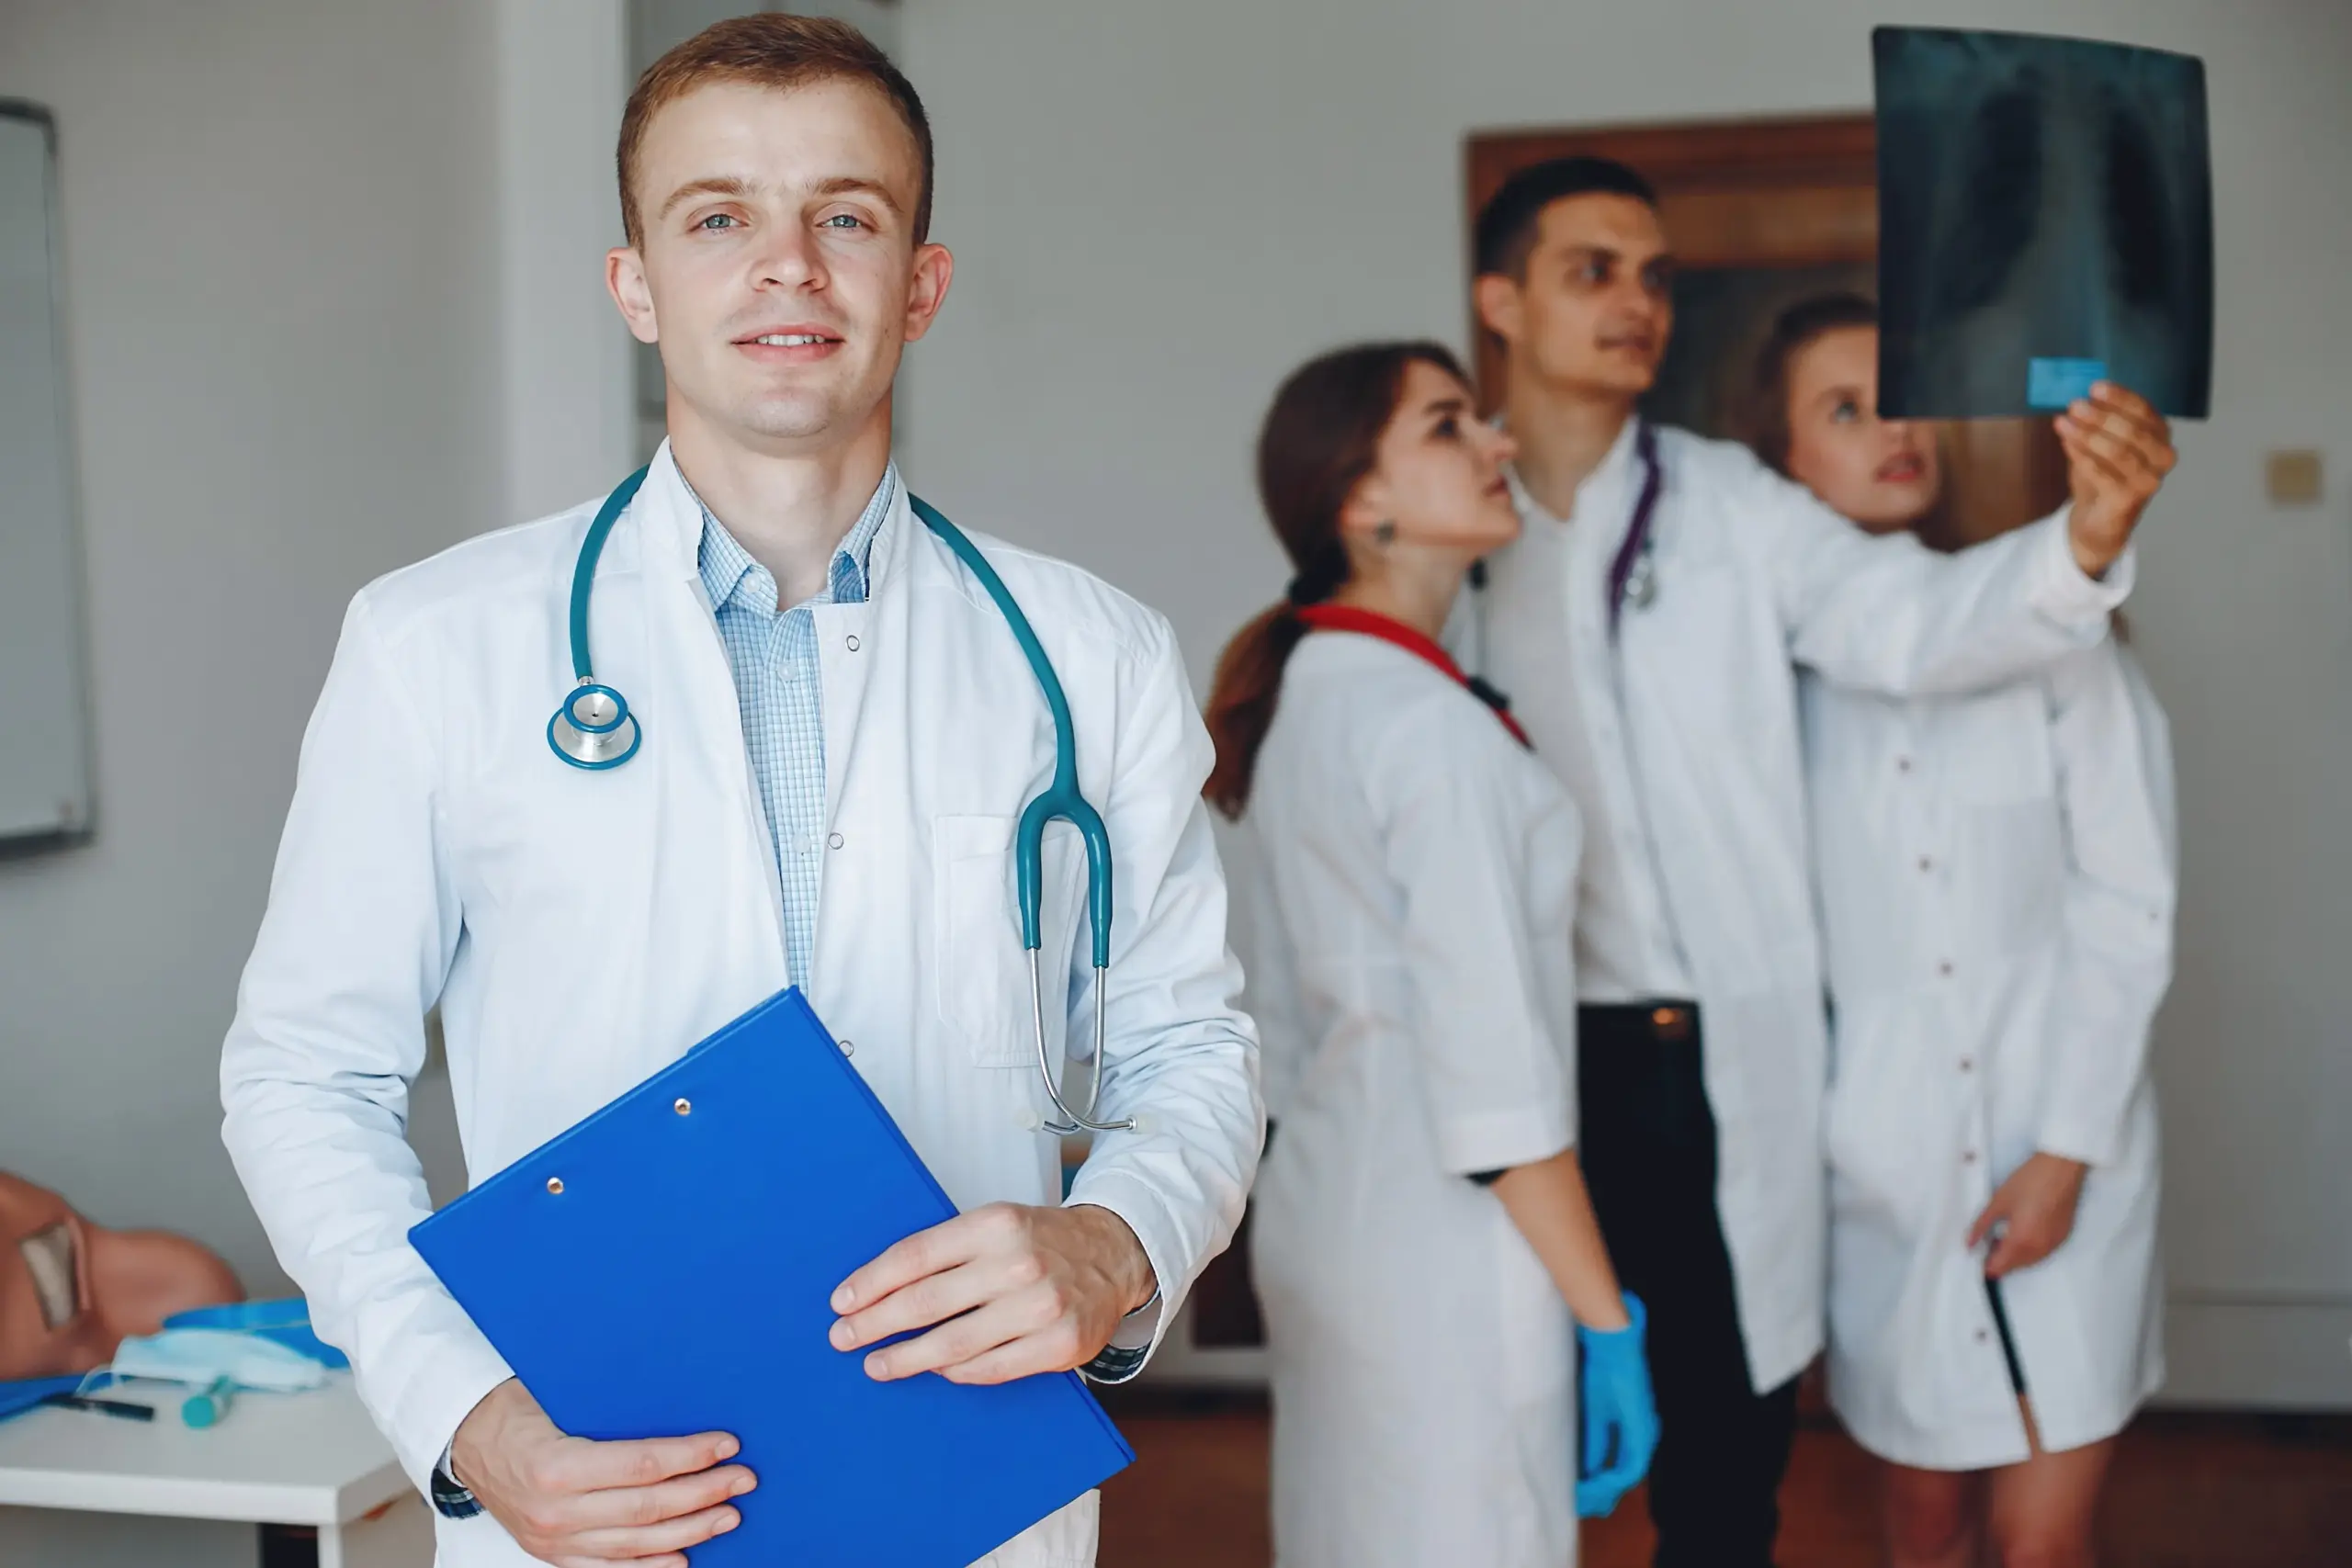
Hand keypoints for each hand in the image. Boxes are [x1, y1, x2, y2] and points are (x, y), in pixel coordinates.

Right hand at [447, 1378, 753, 1566]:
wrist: (464, 1441)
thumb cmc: (514, 1408)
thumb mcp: (556, 1397)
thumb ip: (611, 1407)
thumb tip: (678, 1396)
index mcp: (557, 1467)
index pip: (642, 1465)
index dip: (690, 1456)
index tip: (727, 1445)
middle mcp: (556, 1512)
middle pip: (647, 1508)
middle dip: (703, 1494)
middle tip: (742, 1480)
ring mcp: (554, 1541)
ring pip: (636, 1545)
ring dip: (689, 1531)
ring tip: (728, 1516)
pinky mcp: (553, 1555)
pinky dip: (649, 1567)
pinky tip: (683, 1559)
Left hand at [830, 1202, 1153, 1383]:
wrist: (1112, 1256)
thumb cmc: (1040, 1242)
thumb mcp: (996, 1223)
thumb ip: (946, 1250)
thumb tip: (879, 1288)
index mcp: (994, 1224)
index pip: (914, 1256)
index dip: (871, 1283)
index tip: (842, 1302)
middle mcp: (1017, 1263)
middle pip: (924, 1303)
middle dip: (874, 1324)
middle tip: (844, 1338)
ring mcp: (1040, 1307)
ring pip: (952, 1345)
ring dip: (905, 1359)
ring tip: (878, 1364)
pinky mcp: (1058, 1345)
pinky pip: (989, 1369)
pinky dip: (955, 1372)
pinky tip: (935, 1369)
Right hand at [1575, 1292, 1658, 1518]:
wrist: (1611, 1344)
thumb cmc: (1601, 1372)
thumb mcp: (1594, 1415)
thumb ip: (1595, 1443)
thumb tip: (1587, 1469)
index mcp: (1635, 1432)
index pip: (1621, 1470)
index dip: (1601, 1486)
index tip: (1580, 1495)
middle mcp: (1645, 1436)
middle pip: (1626, 1478)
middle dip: (1602, 1495)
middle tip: (1580, 1505)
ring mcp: (1645, 1433)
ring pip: (1629, 1476)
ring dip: (1605, 1489)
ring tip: (1581, 1496)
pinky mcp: (1641, 1428)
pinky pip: (1631, 1466)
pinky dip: (1612, 1478)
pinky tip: (1594, 1482)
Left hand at [1968, 1152, 2089, 1277]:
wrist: (2062, 1169)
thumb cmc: (2028, 1182)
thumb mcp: (1998, 1202)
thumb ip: (1981, 1226)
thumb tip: (1968, 1244)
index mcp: (2021, 1242)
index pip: (2000, 1267)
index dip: (1985, 1265)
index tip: (1976, 1254)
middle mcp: (2039, 1249)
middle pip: (2015, 1267)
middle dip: (2000, 1260)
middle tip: (1988, 1241)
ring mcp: (2053, 1244)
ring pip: (2030, 1261)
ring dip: (2015, 1256)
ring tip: (2002, 1236)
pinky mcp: (2063, 1236)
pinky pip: (2042, 1252)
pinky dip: (2030, 1249)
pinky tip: (2022, 1233)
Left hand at [2056, 382, 2176, 578]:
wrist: (2099, 516)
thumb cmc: (2102, 472)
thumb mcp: (2101, 439)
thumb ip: (2097, 419)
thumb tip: (2079, 395)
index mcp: (2160, 435)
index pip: (2145, 410)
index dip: (2120, 398)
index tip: (2095, 387)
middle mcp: (2162, 457)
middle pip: (2133, 430)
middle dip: (2102, 416)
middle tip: (2075, 405)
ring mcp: (2149, 480)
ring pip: (2119, 452)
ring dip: (2089, 435)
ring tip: (2063, 422)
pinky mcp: (2129, 499)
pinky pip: (2103, 474)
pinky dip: (2083, 456)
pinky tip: (2066, 443)